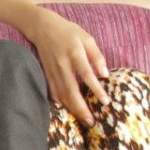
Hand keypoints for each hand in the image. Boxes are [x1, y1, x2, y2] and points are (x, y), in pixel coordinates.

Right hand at [26, 8, 108, 123]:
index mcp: (74, 54)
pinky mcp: (47, 75)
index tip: (105, 102)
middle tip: (92, 121)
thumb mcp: (87, 39)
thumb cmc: (69, 32)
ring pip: (61, 95)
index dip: (96, 89)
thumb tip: (105, 75)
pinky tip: (69, 111)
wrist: (43, 28)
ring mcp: (52, 72)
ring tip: (84, 120)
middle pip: (71, 91)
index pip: (86, 75)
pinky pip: (54, 93)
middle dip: (82, 108)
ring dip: (72, 109)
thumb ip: (97, 56)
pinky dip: (61, 104)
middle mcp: (62, 65)